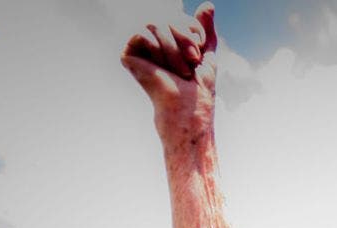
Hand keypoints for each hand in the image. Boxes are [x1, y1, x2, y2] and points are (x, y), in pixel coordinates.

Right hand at [121, 2, 218, 147]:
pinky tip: (161, 67)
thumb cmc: (198, 88)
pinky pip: (141, 32)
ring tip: (180, 71)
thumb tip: (208, 3)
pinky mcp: (128, 54)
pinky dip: (157, 48)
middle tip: (193, 61)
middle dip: (184, 36)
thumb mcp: (206, 53)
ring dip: (174, 47)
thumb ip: (204, 29)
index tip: (198, 55)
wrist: (187, 110)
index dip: (193, 30)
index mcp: (170, 41)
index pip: (180, 17)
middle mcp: (153, 41)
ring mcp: (140, 47)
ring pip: (154, 22)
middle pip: (167, 16)